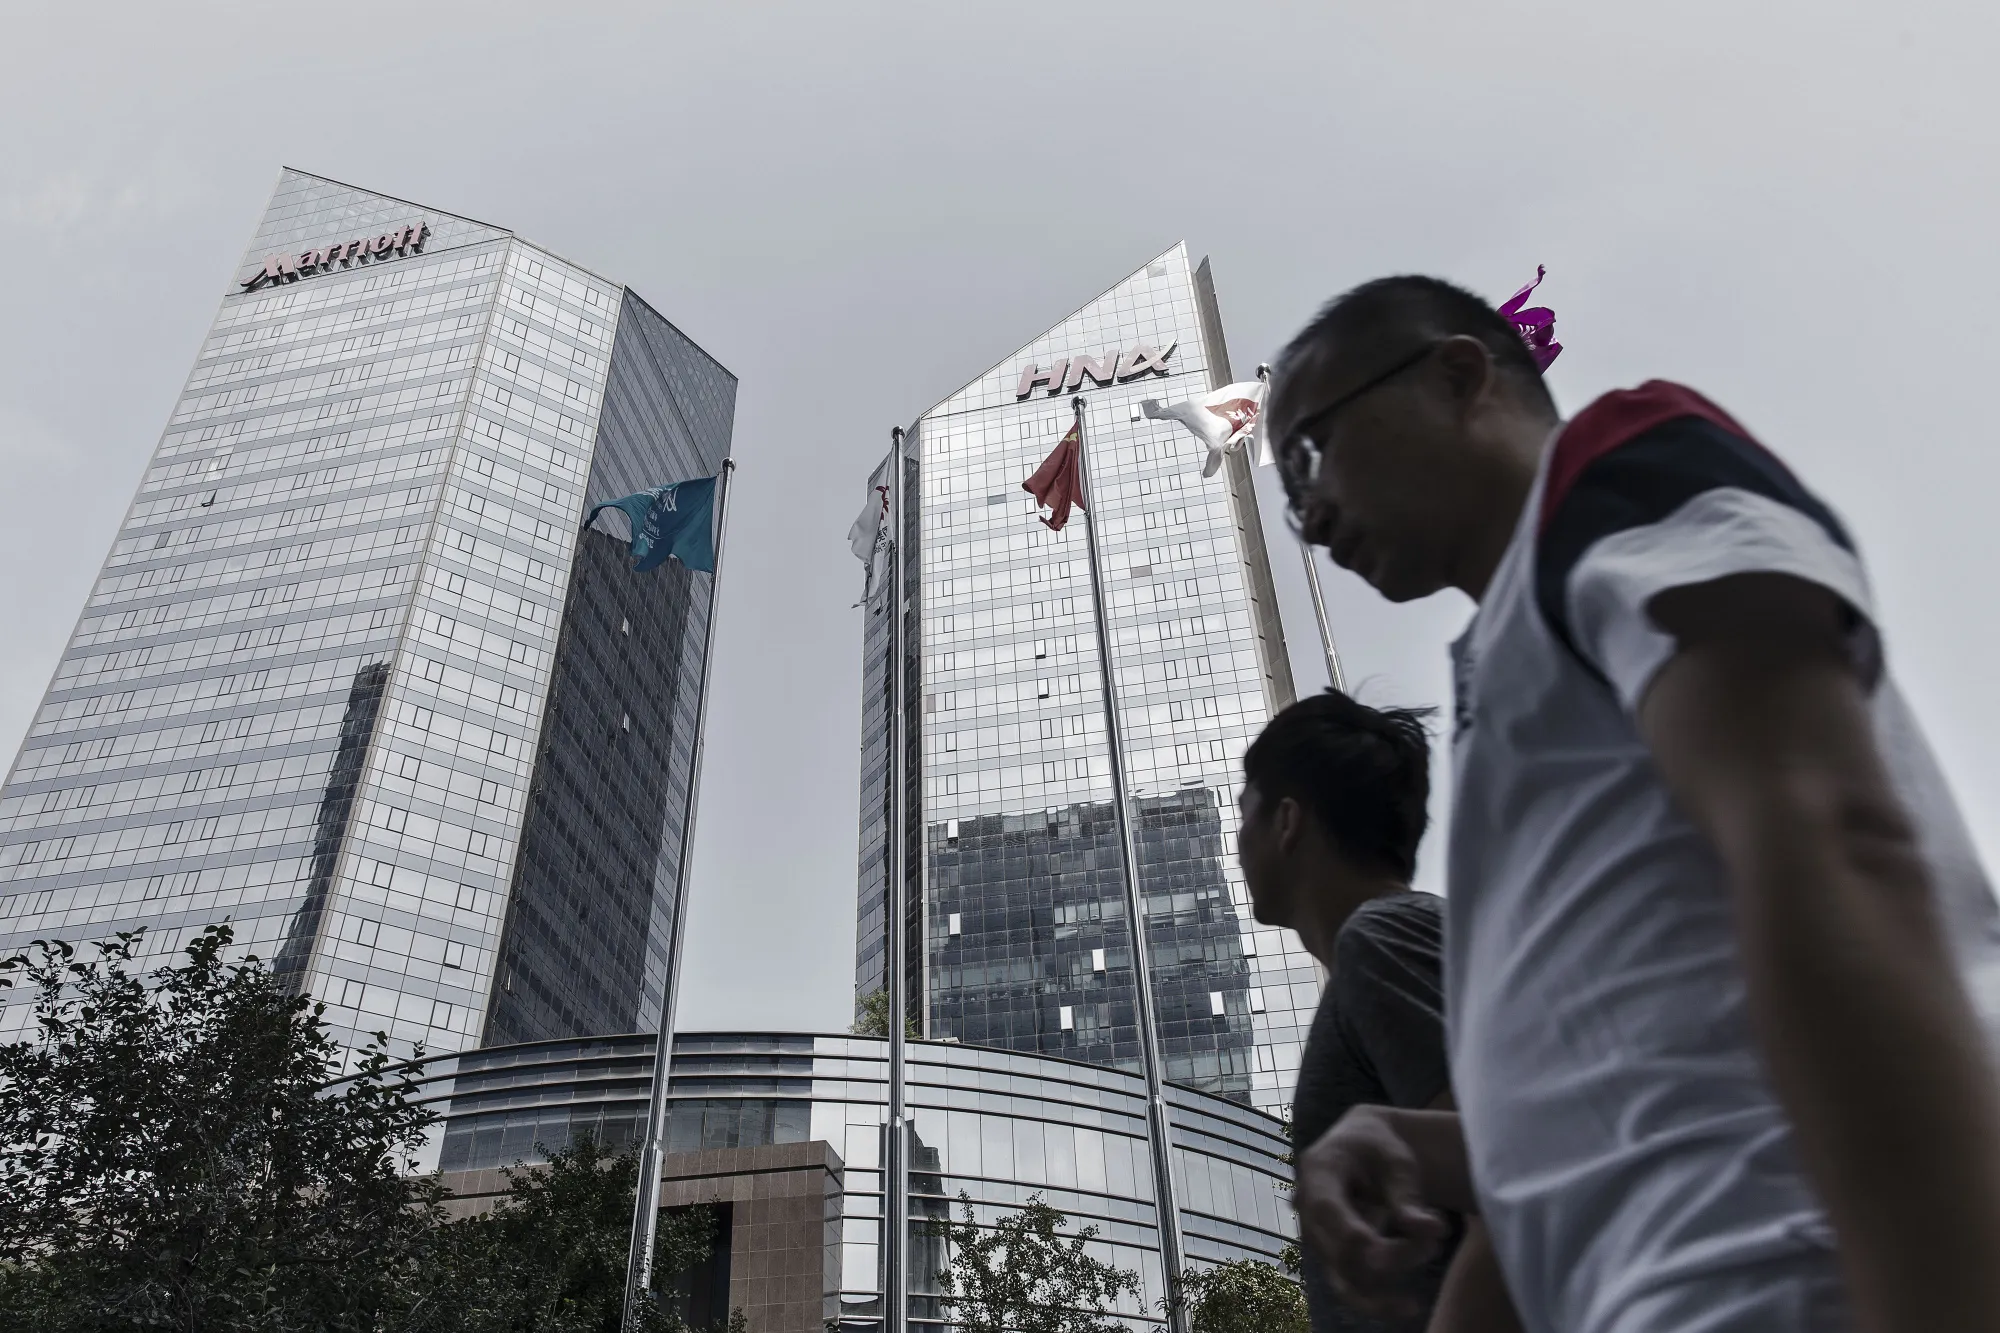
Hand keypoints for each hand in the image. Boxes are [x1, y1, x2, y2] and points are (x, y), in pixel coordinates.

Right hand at [1298, 1105, 1450, 1319]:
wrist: (1361, 1150)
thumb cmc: (1379, 1148)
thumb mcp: (1396, 1159)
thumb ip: (1408, 1194)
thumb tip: (1433, 1231)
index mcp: (1318, 1173)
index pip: (1326, 1208)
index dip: (1349, 1233)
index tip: (1382, 1251)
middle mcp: (1308, 1211)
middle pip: (1344, 1250)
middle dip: (1396, 1252)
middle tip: (1437, 1233)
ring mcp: (1318, 1239)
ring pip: (1348, 1278)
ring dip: (1394, 1273)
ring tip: (1432, 1248)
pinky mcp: (1332, 1259)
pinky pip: (1351, 1290)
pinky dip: (1380, 1301)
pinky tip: (1410, 1305)